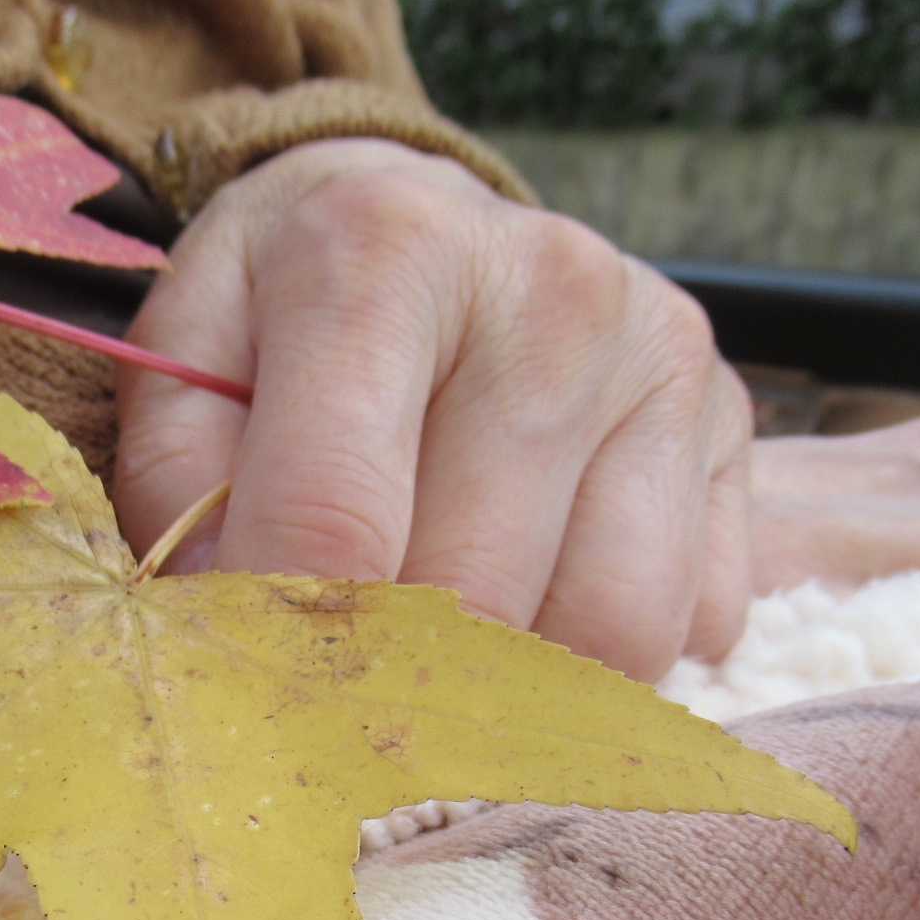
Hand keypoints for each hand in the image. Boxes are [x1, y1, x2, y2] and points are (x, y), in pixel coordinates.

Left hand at [112, 139, 753, 682]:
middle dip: (398, 673)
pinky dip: (607, 653)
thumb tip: (237, 623)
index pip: (337, 524)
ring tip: (448, 629)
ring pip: (604, 633)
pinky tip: (540, 587)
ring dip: (516, 679)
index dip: (290, 651)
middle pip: (475, 597)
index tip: (263, 702)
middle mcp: (548, 290)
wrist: (420, 216)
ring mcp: (659, 353)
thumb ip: (186, 488)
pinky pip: (685, 623)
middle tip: (350, 676)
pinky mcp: (733, 419)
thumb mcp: (187, 357)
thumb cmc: (285, 309)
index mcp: (385, 253)